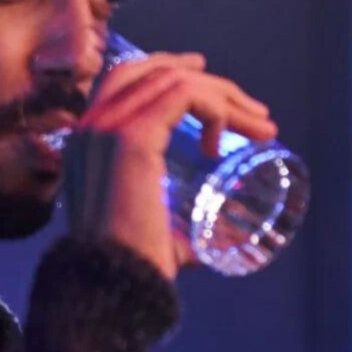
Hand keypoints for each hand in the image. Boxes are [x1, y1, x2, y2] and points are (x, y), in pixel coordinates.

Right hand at [69, 52, 276, 276]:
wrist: (114, 284)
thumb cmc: (134, 267)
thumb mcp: (157, 231)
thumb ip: (182, 228)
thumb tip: (222, 237)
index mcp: (88, 141)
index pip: (124, 78)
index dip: (166, 67)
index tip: (206, 74)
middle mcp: (91, 126)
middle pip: (151, 70)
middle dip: (207, 82)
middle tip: (253, 109)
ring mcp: (107, 126)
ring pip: (173, 80)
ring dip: (224, 96)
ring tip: (262, 126)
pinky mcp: (131, 136)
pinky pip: (181, 95)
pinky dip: (214, 106)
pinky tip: (231, 134)